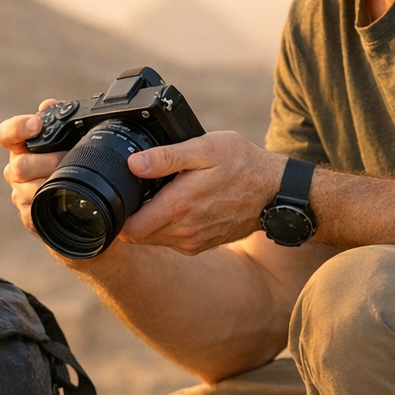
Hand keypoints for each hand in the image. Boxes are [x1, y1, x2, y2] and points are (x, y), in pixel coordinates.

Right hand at [0, 100, 64, 233]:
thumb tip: (48, 104)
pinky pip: (31, 215)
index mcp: (21, 146)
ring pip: (26, 191)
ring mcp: (19, 193)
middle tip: (66, 159)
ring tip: (70, 181)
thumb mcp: (66, 137)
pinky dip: (47, 208)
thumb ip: (57, 118)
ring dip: (50, 185)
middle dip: (46, 162)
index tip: (36, 124)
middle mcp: (16, 169)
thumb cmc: (65, 162)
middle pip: (19, 166)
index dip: (17, 128)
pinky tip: (60, 202)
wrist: (73, 198)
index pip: (6, 134)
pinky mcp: (28, 215)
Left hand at [120, 132, 286, 253]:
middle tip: (138, 191)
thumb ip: (166, 158)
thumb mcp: (205, 149)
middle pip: (138, 236)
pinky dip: (167, 227)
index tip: (120, 196)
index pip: (130, 229)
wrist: (275, 192)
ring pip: (154, 239)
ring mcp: (194, 241)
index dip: (118, 215)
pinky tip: (177, 205)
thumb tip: (133, 164)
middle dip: (132, 216)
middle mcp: (184, 231)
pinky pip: (172, 241)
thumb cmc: (243, 165)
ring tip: (158, 195)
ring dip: (149, 222)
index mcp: (180, 206)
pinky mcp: (202, 245)